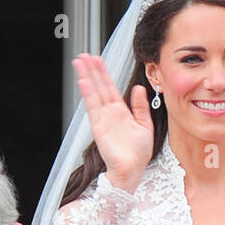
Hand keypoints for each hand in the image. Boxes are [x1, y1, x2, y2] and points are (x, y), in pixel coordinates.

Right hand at [72, 54, 154, 190]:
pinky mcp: (98, 126)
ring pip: (93, 92)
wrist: (133, 169)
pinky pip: (92, 107)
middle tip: (84, 55)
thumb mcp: (145, 125)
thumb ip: (140, 107)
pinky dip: (88, 94)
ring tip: (80, 62)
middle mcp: (110, 113)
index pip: (110, 87)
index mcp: (121, 112)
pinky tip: (84, 82)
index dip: (104, 73)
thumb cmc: (139, 153)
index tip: (98, 59)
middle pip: (99, 86)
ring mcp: (102, 119)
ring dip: (87, 77)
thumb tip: (138, 88)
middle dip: (92, 70)